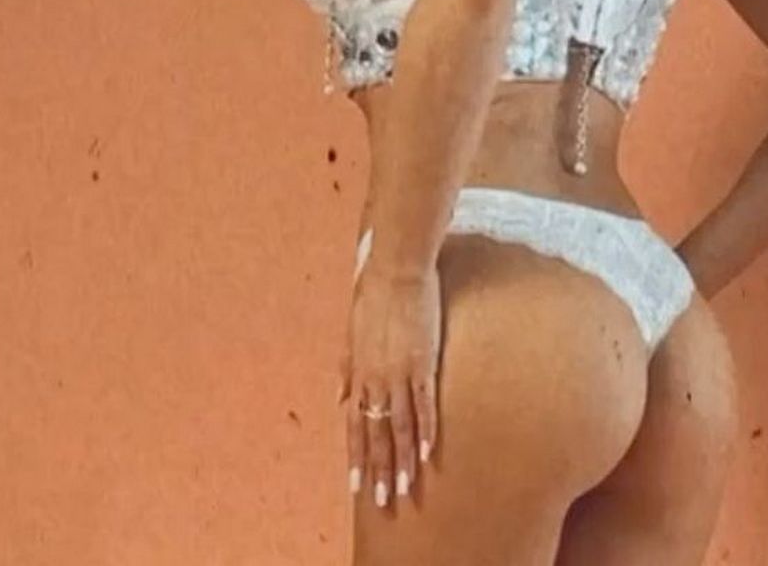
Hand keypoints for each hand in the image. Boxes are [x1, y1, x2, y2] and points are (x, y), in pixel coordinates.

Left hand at [338, 261, 441, 507]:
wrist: (395, 268)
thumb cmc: (372, 293)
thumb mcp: (351, 332)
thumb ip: (346, 369)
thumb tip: (339, 400)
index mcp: (357, 372)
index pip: (354, 424)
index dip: (356, 456)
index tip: (356, 486)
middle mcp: (375, 378)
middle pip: (377, 432)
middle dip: (380, 468)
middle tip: (384, 500)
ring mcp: (400, 372)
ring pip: (400, 425)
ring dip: (403, 459)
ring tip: (407, 488)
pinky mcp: (423, 362)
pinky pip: (424, 403)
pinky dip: (426, 429)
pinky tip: (428, 451)